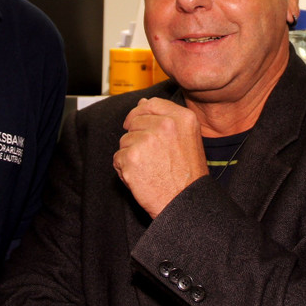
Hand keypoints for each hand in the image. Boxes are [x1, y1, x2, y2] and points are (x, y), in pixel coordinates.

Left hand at [113, 97, 208, 217]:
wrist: (184, 202)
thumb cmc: (188, 175)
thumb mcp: (187, 138)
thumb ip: (166, 117)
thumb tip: (142, 103)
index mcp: (182, 118)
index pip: (151, 104)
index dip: (141, 112)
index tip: (137, 123)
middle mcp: (164, 125)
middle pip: (135, 121)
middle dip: (137, 137)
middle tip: (153, 157)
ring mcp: (146, 140)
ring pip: (125, 140)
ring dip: (131, 154)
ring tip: (150, 168)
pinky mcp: (130, 158)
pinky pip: (118, 158)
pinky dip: (125, 169)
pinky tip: (141, 177)